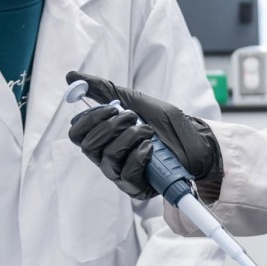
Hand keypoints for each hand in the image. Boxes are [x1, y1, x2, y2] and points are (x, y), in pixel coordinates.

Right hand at [66, 71, 221, 199]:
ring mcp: (120, 175)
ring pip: (107, 159)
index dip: (89, 120)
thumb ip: (103, 90)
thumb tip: (71, 76)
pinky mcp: (136, 188)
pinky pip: (126, 174)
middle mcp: (107, 158)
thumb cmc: (166, 123)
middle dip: (111, 127)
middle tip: (133, 117)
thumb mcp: (135, 101)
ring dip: (129, 138)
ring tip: (148, 131)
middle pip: (88, 147)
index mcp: (103, 139)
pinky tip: (151, 148)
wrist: (195, 140)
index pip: (77, 134)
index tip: (111, 108)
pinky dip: (138, 156)